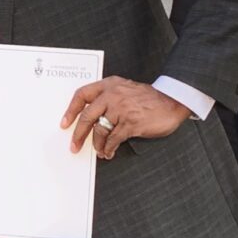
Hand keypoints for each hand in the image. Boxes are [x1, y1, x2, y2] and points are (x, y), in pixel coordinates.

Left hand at [60, 76, 191, 159]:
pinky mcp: (131, 123)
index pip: (81, 95)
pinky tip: (108, 152)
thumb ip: (108, 97)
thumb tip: (90, 119)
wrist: (173, 100)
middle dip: (78, 134)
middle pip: (87, 116)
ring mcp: (122, 109)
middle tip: (74, 145)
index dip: (70, 110)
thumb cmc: (148, 97)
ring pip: (100, 130)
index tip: (64, 123)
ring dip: (97, 144)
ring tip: (98, 151)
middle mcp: (112, 95)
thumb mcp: (125, 88)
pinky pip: (114, 139)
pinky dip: (109, 148)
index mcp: (109, 85)